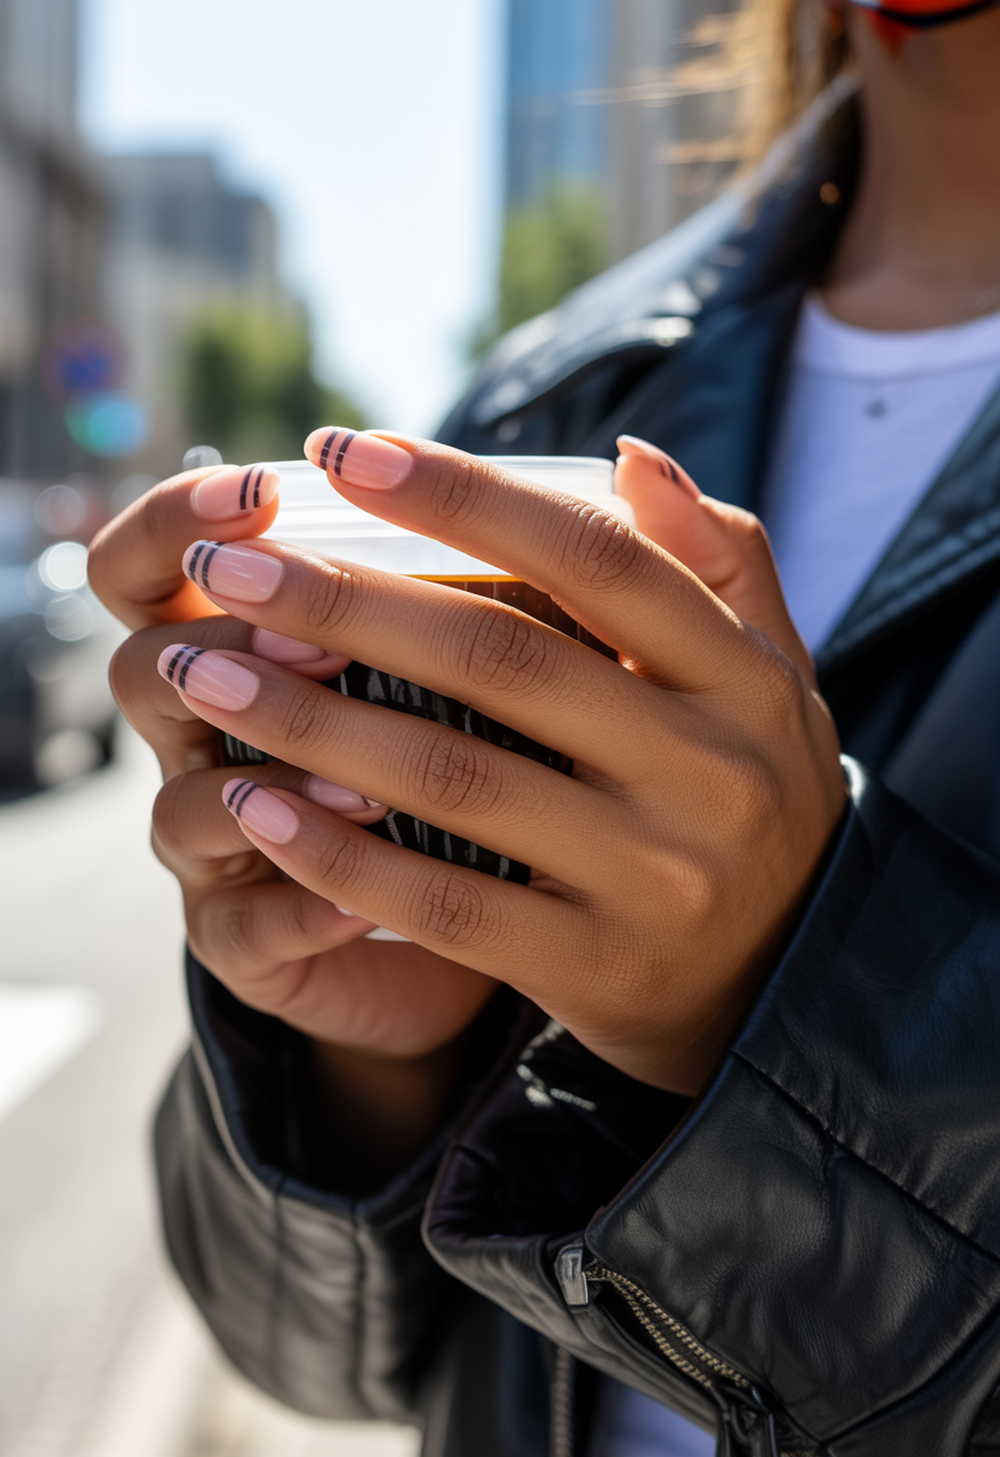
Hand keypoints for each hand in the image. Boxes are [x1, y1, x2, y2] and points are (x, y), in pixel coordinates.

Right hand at [92, 467, 501, 1181]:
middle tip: (305, 619)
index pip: (156, 559)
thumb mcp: (519, 658)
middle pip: (148, 665)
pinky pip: (248, 928)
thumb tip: (635, 461)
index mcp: (256, 640)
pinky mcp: (248, 941)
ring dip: (282, 782)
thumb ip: (558, 567)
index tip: (288, 473)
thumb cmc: (504, 756)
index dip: (182, 513)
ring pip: (187, 806)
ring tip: (370, 778)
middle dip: (227, 637)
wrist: (474, 924)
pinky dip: (304, 907)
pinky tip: (360, 909)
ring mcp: (221, 846)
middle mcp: (218, 732)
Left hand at [137, 427, 844, 1094]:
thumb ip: (715, 560)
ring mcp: (648, 874)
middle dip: (347, 604)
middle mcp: (703, 769)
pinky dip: (341, 855)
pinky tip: (255, 805)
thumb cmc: (747, 789)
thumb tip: (628, 454)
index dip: (462, 496)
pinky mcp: (590, 964)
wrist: (782, 976)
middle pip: (501, 659)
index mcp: (740, 676)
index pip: (593, 557)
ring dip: (311, 722)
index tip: (344, 448)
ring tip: (203, 674)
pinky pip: (444, 905)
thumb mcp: (768, 673)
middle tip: (228, 570)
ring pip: (455, 779)